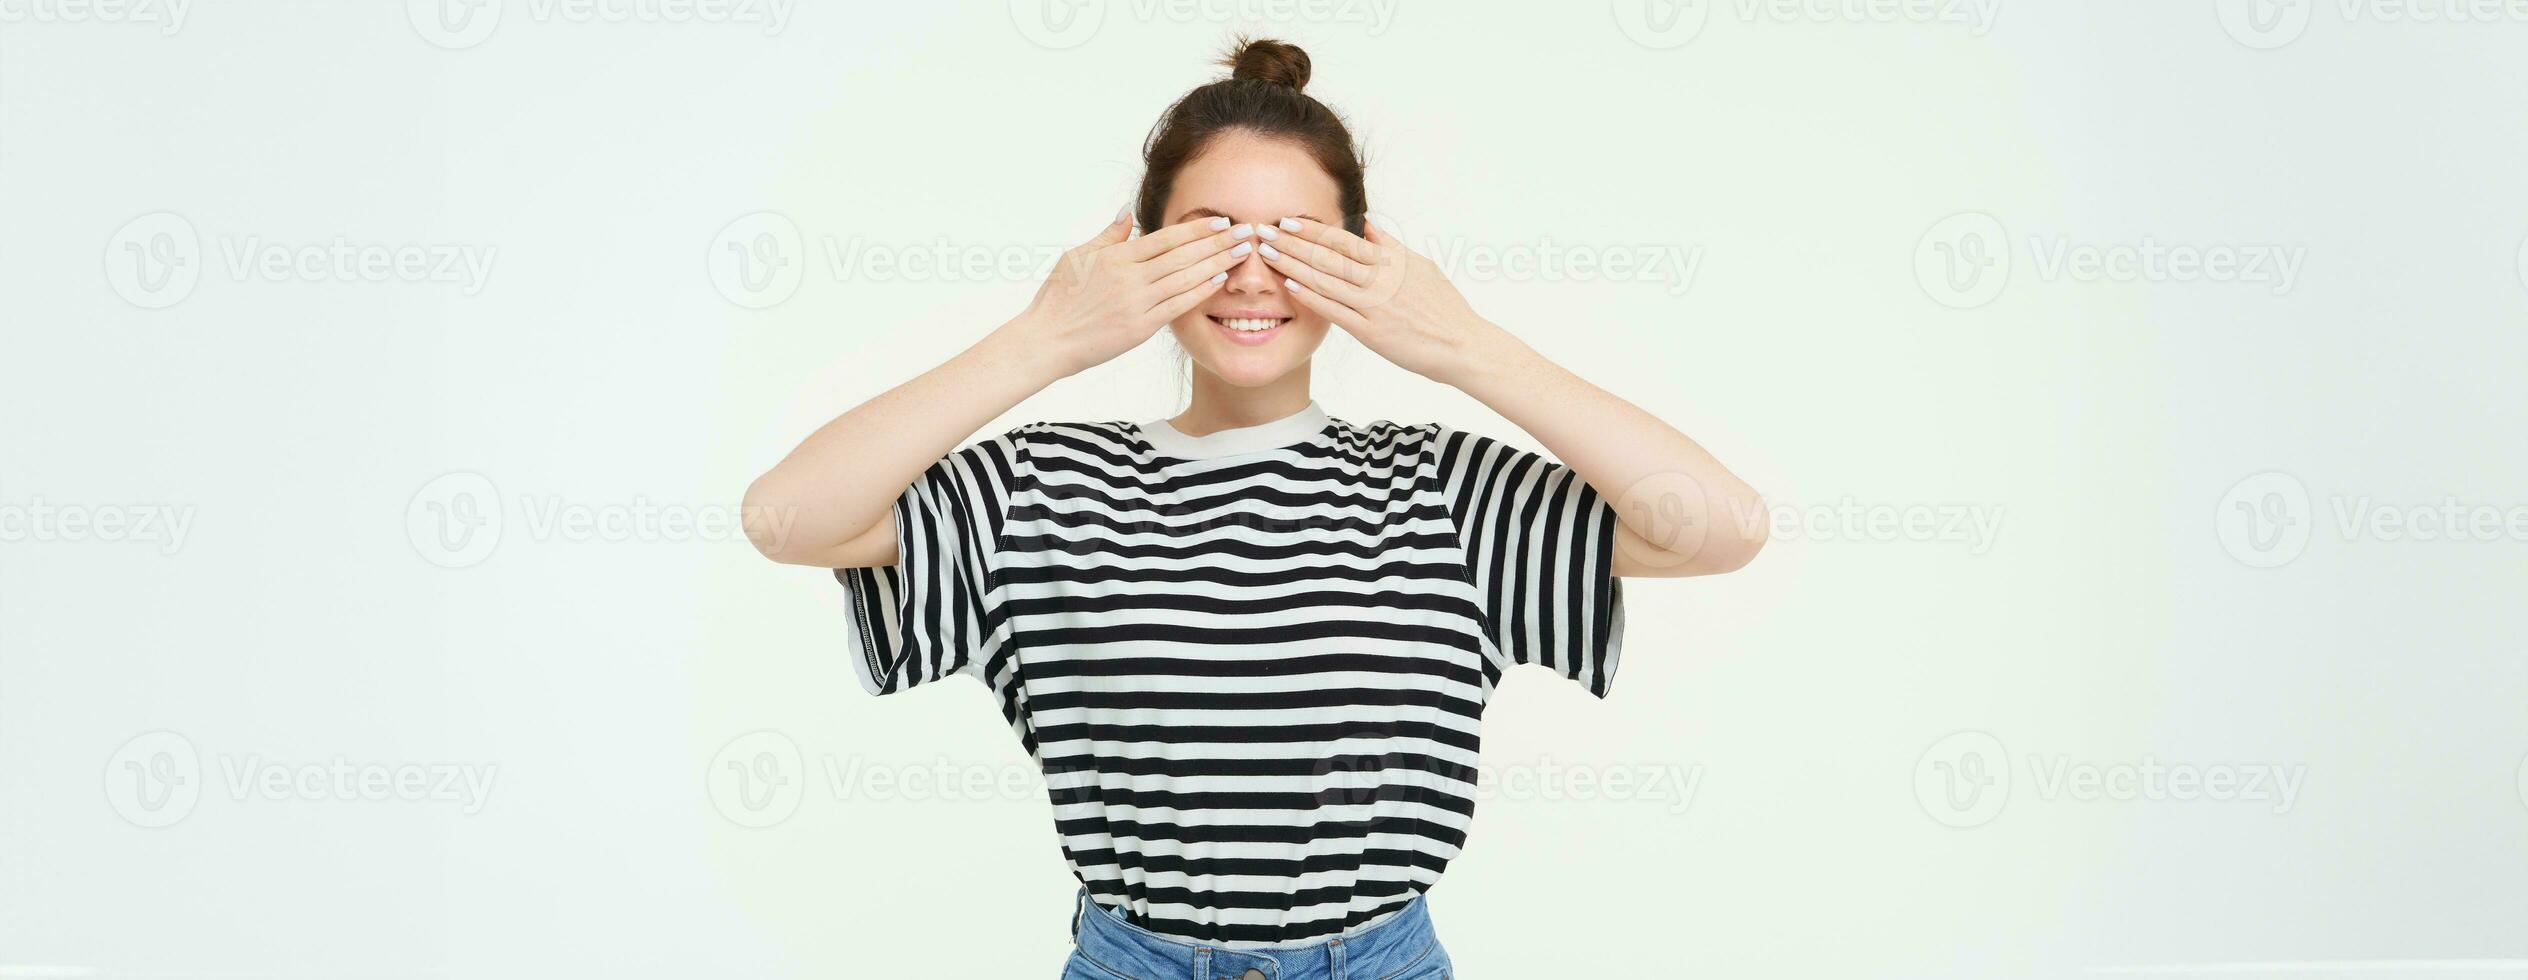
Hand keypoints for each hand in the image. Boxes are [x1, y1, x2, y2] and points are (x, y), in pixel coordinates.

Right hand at [1005, 210, 1255, 378]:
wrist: (1047, 340)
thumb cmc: (1058, 299)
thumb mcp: (1076, 257)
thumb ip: (1106, 236)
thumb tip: (1127, 213)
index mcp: (1115, 257)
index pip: (1165, 238)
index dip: (1196, 228)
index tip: (1221, 221)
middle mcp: (1130, 277)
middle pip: (1183, 255)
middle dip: (1217, 242)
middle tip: (1245, 231)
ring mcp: (1137, 303)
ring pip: (1185, 278)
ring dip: (1217, 263)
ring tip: (1241, 253)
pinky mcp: (1140, 327)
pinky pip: (1177, 306)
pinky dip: (1199, 292)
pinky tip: (1218, 281)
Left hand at [1258, 217, 1501, 384]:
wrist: (1462, 345)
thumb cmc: (1444, 306)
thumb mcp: (1422, 266)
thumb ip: (1392, 247)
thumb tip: (1369, 225)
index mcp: (1392, 261)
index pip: (1344, 240)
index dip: (1313, 229)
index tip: (1288, 220)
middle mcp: (1381, 280)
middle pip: (1328, 256)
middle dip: (1292, 243)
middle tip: (1263, 232)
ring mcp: (1375, 306)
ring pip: (1326, 281)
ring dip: (1294, 266)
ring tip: (1269, 255)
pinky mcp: (1371, 332)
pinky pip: (1336, 312)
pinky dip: (1312, 298)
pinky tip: (1292, 287)